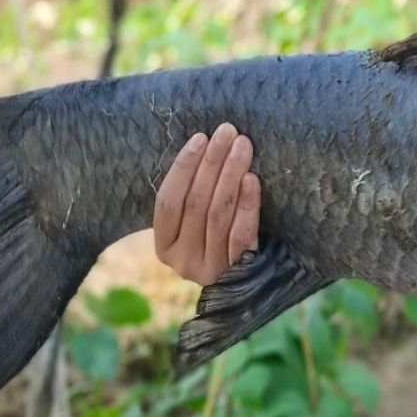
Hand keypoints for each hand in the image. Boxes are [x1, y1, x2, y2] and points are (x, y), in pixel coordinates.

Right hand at [152, 123, 260, 286]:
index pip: (167, 201)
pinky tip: (252, 179)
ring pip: (218, 214)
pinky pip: (241, 234)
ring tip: (242, 146)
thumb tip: (203, 144)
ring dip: (230, 174)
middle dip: (211, 162)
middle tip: (227, 132)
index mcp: (164, 246)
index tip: (200, 138)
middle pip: (195, 203)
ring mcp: (210, 268)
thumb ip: (192, 196)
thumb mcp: (194, 224)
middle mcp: (182, 261)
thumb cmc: (215, 237)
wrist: (249, 284)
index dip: (182, 167)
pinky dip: (247, 205)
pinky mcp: (237, 272)